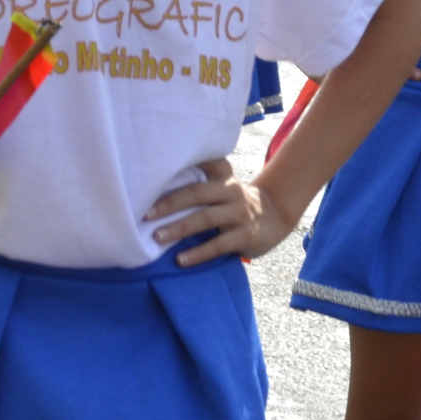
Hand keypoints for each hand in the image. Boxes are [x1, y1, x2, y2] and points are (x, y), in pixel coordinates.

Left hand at [148, 157, 295, 264]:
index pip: (205, 161)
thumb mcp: (222, 187)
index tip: (158, 165)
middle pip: (198, 192)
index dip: (185, 160)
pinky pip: (218, 245)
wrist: (274, 218)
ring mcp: (240, 212)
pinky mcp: (246, 234)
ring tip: (158, 237)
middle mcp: (232, 189)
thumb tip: (151, 193)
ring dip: (179, 228)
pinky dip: (198, 253)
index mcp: (223, 174)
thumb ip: (198, 184)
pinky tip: (181, 260)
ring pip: (206, 218)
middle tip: (146, 214)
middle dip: (170, 203)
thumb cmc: (233, 204)